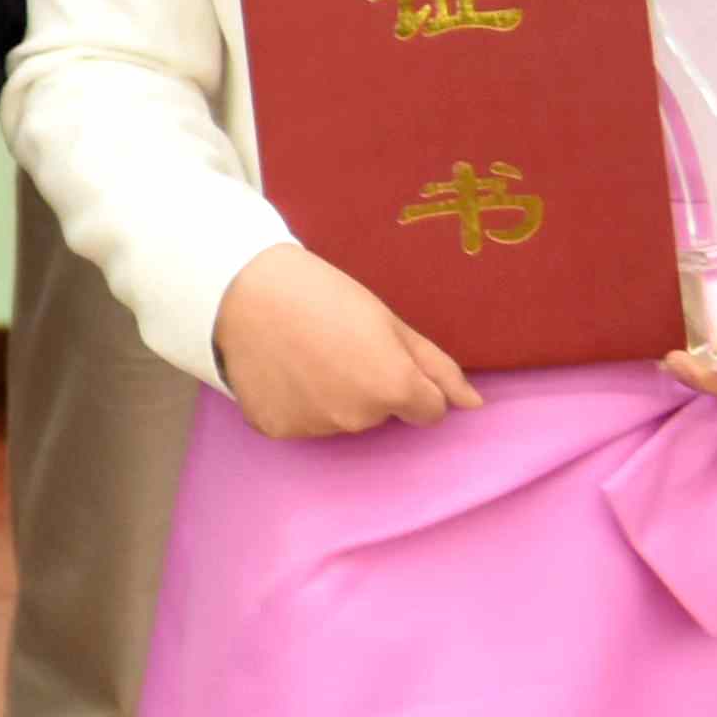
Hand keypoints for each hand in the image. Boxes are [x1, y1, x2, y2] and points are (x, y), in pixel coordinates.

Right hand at [213, 242, 478, 440]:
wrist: (242, 287)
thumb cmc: (322, 294)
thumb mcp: (390, 321)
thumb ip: (437, 367)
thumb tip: (475, 404)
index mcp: (394, 388)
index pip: (428, 410)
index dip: (408, 380)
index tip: (378, 353)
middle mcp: (358, 417)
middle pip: (380, 414)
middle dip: (368, 387)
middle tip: (335, 346)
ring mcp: (315, 427)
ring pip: (339, 419)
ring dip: (329, 396)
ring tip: (303, 354)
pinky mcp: (276, 428)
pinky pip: (300, 422)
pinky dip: (293, 402)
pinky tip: (280, 370)